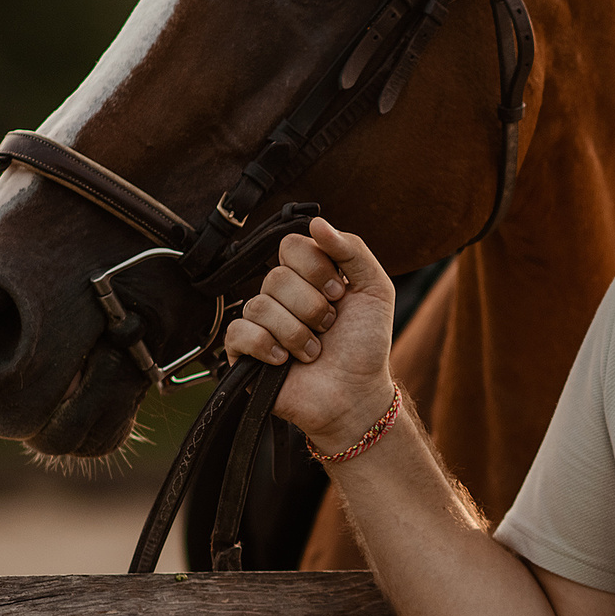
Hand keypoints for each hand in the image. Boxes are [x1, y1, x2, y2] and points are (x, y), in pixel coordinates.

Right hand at [221, 218, 397, 448]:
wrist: (357, 394)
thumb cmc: (366, 345)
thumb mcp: (375, 290)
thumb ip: (353, 250)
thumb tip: (317, 221)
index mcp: (307, 275)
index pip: (291, 245)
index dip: (317, 269)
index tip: (340, 293)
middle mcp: (281, 294)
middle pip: (276, 276)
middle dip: (312, 307)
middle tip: (329, 327)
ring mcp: (261, 323)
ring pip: (260, 305)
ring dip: (298, 333)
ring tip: (314, 352)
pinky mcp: (244, 352)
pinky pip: (238, 332)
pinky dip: (267, 347)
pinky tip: (285, 361)